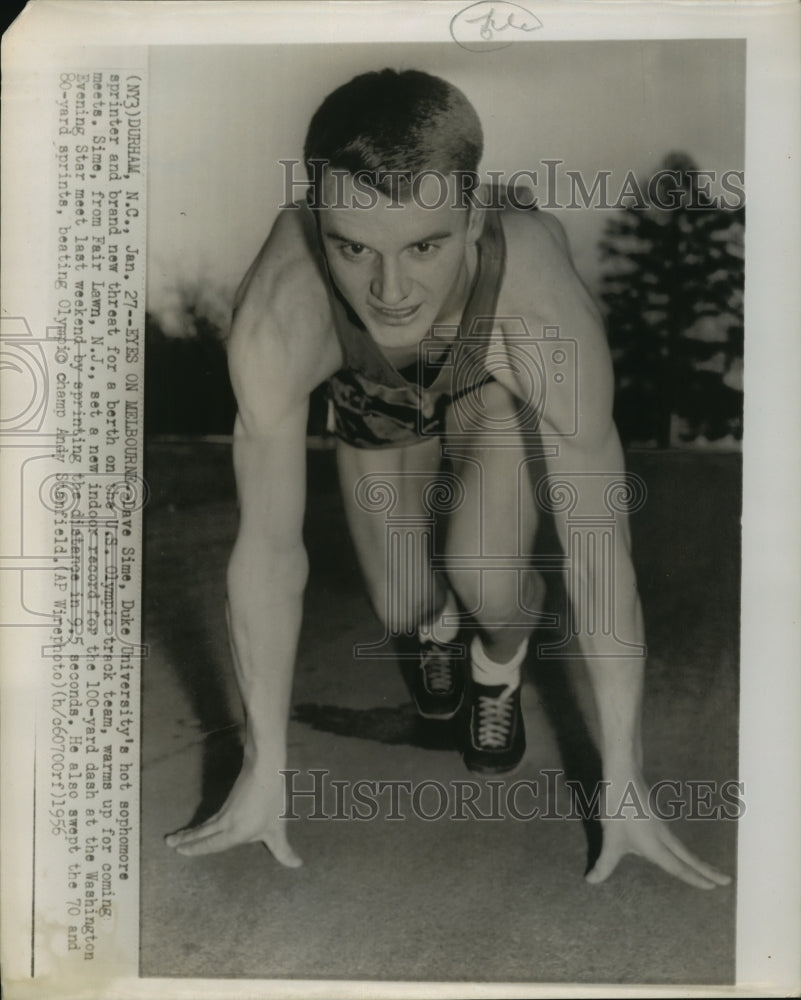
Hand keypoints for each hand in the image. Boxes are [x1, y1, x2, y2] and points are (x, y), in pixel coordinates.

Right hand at [165, 757, 301, 867]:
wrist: (265, 768)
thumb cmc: (272, 799)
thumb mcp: (278, 827)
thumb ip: (283, 850)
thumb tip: (297, 866)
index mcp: (235, 833)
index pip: (212, 845)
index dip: (197, 849)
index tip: (180, 851)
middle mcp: (226, 824)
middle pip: (203, 835)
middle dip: (186, 841)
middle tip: (169, 843)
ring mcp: (226, 811)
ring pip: (205, 826)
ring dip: (191, 833)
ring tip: (175, 837)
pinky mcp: (229, 801)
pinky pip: (210, 819)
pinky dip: (202, 825)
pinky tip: (201, 826)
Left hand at [585, 773, 731, 889]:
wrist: (623, 775)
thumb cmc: (618, 808)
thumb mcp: (610, 838)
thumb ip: (604, 863)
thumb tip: (591, 881)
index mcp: (656, 846)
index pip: (678, 868)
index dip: (695, 879)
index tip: (714, 888)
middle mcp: (663, 837)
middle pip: (688, 858)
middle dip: (706, 871)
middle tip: (726, 881)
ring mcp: (659, 825)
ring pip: (681, 848)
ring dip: (694, 860)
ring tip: (704, 870)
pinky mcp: (653, 816)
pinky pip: (672, 839)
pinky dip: (681, 850)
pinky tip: (672, 849)